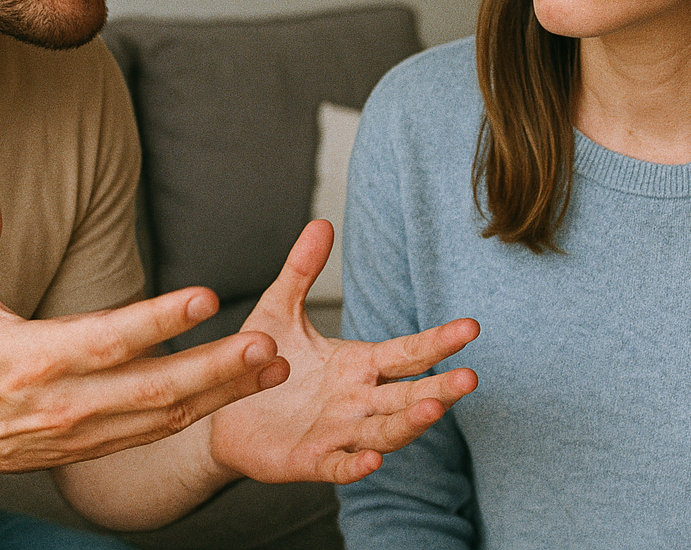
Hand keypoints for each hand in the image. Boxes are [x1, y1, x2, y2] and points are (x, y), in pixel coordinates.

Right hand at [0, 178, 290, 489]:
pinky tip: (242, 389)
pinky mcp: (97, 448)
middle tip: (265, 343)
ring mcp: (87, 431)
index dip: (160, 320)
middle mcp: (68, 401)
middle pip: (154, 387)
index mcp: (36, 358)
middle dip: (215, 367)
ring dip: (226, 392)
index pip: (110, 338)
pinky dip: (204, 413)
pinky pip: (159, 432)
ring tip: (274, 366)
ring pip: (167, 415)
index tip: (207, 296)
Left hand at [208, 221, 478, 484]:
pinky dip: (355, 465)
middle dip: (439, 389)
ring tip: (433, 410)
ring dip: (409, 424)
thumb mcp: (279, 309)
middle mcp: (357, 400)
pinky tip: (372, 459)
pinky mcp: (308, 459)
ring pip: (383, 431)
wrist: (220, 410)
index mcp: (359, 365)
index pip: (407, 353)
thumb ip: (302, 271)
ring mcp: (338, 432)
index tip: (471, 327)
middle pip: (407, 396)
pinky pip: (337, 466)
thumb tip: (322, 224)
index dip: (438, 341)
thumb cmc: (259, 361)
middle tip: (470, 378)